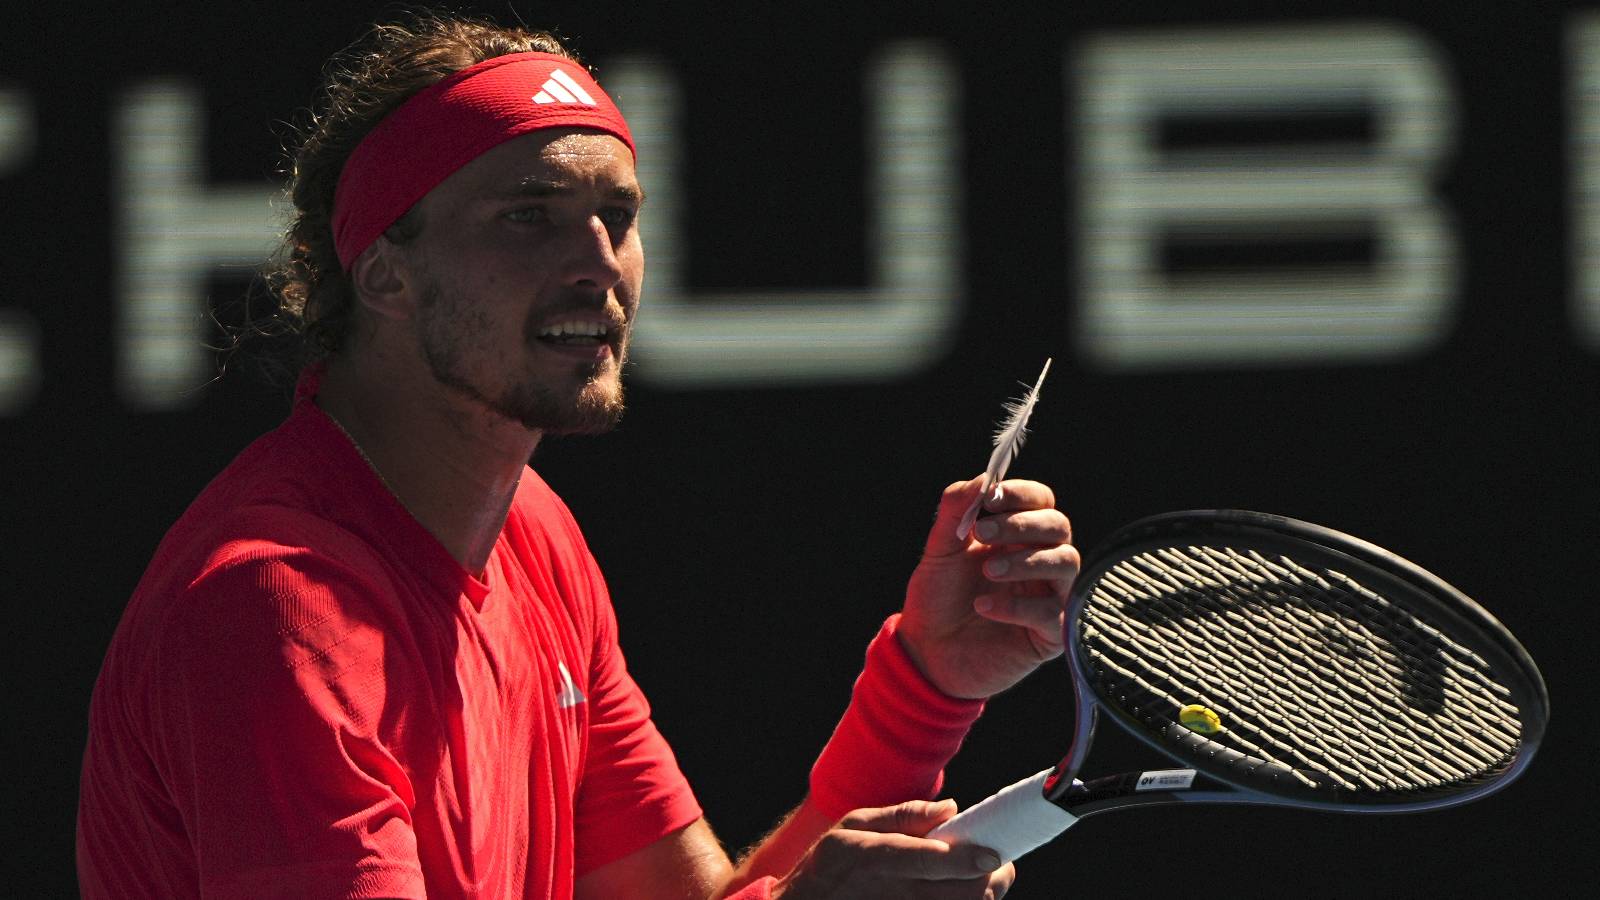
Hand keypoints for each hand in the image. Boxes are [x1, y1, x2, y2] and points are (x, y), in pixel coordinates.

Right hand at [774, 800, 1013, 899]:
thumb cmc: (833, 861)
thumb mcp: (854, 824)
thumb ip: (904, 815)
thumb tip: (951, 809)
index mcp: (878, 858)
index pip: (929, 862)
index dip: (966, 860)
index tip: (993, 854)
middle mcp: (894, 893)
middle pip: (960, 894)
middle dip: (991, 879)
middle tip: (997, 861)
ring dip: (982, 896)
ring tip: (981, 877)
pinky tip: (959, 893)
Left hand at [898, 476, 1078, 698]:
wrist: (926, 652)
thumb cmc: (938, 598)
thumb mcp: (940, 550)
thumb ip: (956, 511)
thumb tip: (983, 478)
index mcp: (1017, 536)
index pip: (1041, 501)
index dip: (1021, 494)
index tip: (992, 497)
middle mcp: (1039, 561)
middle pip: (1059, 526)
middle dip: (1023, 524)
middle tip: (982, 532)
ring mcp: (1048, 596)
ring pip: (1066, 562)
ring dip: (1027, 561)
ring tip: (988, 571)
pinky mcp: (1049, 633)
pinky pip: (1052, 612)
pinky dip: (1017, 606)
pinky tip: (983, 607)